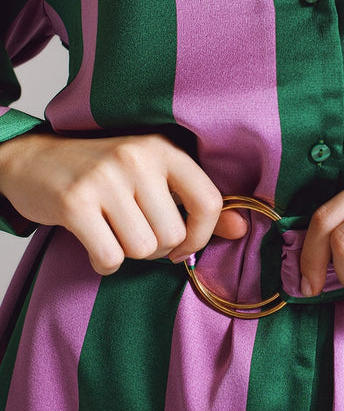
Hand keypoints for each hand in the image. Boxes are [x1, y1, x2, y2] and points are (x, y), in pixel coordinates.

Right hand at [0, 132, 246, 274]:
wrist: (34, 160)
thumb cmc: (104, 173)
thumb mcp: (153, 176)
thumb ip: (196, 202)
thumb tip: (241, 229)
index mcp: (164, 148)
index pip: (209, 201)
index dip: (203, 235)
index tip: (185, 246)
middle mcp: (137, 158)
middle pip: (173, 235)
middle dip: (157, 248)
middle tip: (136, 231)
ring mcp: (105, 179)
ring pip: (142, 249)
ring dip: (129, 253)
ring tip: (114, 232)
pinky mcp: (75, 203)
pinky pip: (109, 257)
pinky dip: (103, 261)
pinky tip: (94, 242)